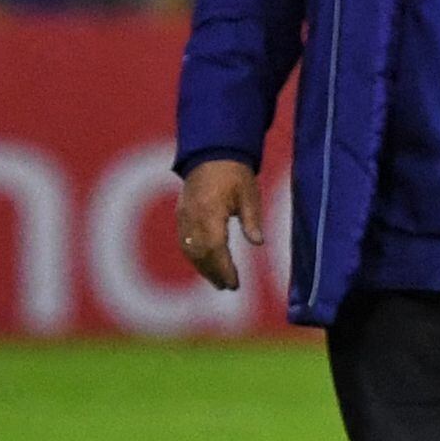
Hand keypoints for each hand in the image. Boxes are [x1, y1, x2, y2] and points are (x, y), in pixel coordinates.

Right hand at [176, 159, 260, 292]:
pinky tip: (204, 264)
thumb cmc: (235, 174)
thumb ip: (252, 220)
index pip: (216, 248)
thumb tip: (258, 243)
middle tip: (227, 287)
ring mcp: (184, 216)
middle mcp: (193, 217)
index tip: (234, 284)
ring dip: (203, 268)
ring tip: (217, 282)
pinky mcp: (181, 214)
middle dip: (214, 273)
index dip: (224, 269)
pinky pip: (184, 241)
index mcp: (211, 212)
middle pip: (201, 253)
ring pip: (190, 250)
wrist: (211, 153)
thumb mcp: (250, 195)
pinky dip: (193, 256)